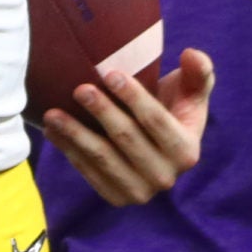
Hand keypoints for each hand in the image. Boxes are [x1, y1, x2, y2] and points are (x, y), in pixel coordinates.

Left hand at [41, 49, 212, 206]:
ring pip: (103, 158)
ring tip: (53, 113)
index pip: (156, 121)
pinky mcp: (115, 197)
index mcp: (187, 151)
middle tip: (79, 89)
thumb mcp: (193, 90)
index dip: (133, 97)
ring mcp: (140, 192)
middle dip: (102, 112)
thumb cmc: (174, 108)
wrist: (158, 145)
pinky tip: (53, 130)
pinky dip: (68, 150)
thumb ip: (199, 71)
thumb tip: (191, 54)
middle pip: (127, 139)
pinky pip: (88, 172)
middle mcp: (166, 177)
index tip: (110, 73)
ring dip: (75, 134)